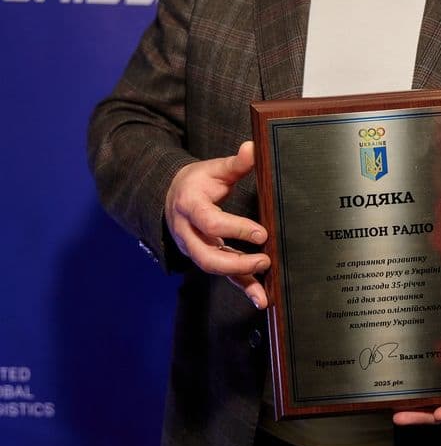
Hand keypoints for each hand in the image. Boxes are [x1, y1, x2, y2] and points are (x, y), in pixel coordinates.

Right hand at [164, 140, 270, 307]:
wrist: (172, 197)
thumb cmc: (198, 182)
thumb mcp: (213, 169)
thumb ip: (235, 163)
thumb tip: (253, 147)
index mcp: (190, 207)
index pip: (210, 223)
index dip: (235, 229)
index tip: (262, 233)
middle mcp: (188, 233)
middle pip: (206, 256)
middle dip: (235, 263)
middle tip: (264, 261)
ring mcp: (195, 248)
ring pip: (213, 269)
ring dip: (240, 281)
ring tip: (264, 294)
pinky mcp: (205, 257)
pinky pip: (223, 275)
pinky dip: (241, 286)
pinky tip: (260, 298)